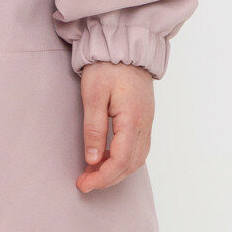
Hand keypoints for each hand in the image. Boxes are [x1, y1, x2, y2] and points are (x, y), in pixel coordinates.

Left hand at [76, 61, 153, 193]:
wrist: (124, 47)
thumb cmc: (107, 67)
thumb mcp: (93, 95)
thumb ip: (94, 129)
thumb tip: (93, 160)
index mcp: (133, 120)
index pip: (121, 161)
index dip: (102, 177)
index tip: (83, 184)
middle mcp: (145, 125)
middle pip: (130, 165)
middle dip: (108, 179)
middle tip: (85, 183)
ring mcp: (147, 122)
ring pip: (136, 159)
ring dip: (115, 171)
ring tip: (92, 173)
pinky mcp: (144, 119)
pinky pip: (138, 148)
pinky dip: (123, 160)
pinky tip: (106, 158)